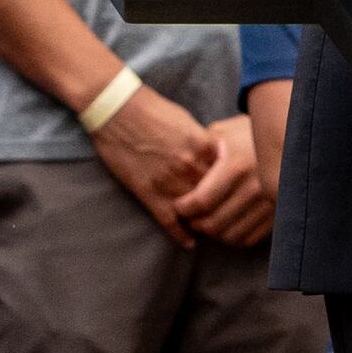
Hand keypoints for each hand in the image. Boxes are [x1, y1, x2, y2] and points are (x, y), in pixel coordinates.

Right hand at [89, 81, 223, 238]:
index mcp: (203, 147)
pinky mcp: (148, 193)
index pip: (229, 176)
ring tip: (210, 230)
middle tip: (227, 218)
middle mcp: (190, 167)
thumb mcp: (187, 121)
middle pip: (216, 197)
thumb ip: (204, 144)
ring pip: (195, 213)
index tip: (235, 195)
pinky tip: (189, 242)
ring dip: (203, 222)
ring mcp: (169, 182)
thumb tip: (216, 159)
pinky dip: (181, 235)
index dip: (233, 188)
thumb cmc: (151, 110)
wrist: (116, 109)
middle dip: (221, 208)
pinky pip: (170, 221)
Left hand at [164, 110, 274, 249]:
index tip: (178, 206)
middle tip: (189, 217)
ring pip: (231, 235)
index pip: (202, 201)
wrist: (287, 135)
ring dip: (213, 234)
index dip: (184, 209)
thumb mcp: (222, 133)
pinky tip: (226, 224)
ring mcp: (270, 202)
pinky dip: (233, 237)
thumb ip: (201, 154)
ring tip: (206, 221)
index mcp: (237, 164)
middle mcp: (256, 185)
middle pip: (214, 223)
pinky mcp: (279, 213)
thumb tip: (177, 175)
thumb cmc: (246, 133)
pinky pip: (249, 239)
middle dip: (195, 224)